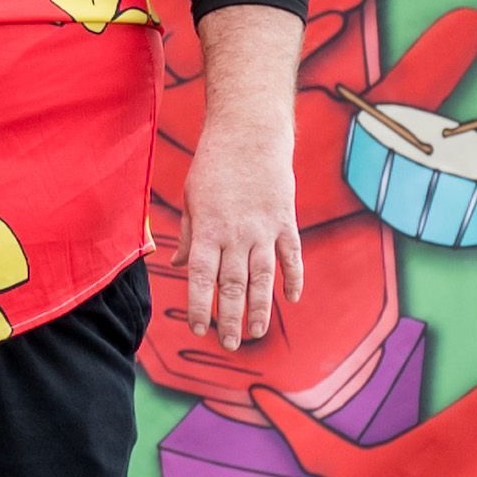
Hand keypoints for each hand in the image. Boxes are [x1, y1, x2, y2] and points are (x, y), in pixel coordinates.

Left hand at [180, 2, 306, 346]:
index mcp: (207, 229)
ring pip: (262, 277)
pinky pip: (291, 255)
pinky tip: (292, 298)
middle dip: (230, 318)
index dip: (200, 306)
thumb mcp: (191, 197)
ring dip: (261, 307)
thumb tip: (182, 265)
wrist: (250, 132)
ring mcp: (263, 228)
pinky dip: (293, 277)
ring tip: (257, 333)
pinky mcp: (285, 220)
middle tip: (229, 344)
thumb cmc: (214, 164)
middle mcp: (236, 234)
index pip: (202, 277)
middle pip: (232, 285)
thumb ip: (189, 234)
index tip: (199, 329)